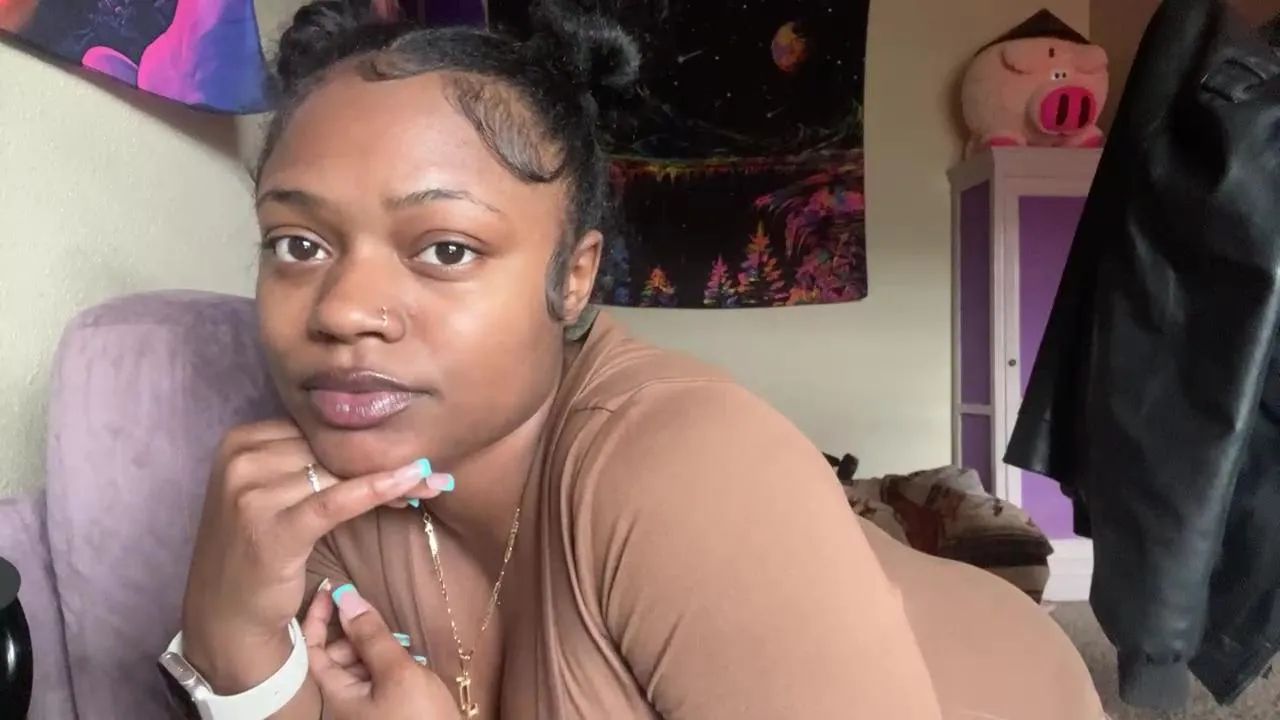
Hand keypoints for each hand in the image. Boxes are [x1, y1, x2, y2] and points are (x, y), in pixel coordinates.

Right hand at [180, 420, 451, 657]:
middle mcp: (240, 461)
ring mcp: (250, 496)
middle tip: (431, 475)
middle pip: (329, 450)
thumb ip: (309, 463)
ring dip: (388, 483)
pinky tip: (411, 485)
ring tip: (426, 489)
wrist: (226, 617)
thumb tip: (382, 443)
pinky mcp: (271, 530)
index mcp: (239, 441)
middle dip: (380, 462)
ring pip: (339, 474)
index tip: (406, 454)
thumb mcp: (274, 493)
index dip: (361, 444)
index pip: (315, 429)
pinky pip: (335, 501)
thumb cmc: (259, 551)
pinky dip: (377, 491)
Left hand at [303, 581, 457, 718]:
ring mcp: (365, 707)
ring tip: (405, 647)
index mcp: (336, 693)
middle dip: (359, 634)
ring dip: (379, 647)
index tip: (331, 587)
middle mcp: (344, 700)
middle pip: (338, 654)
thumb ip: (371, 635)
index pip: (311, 647)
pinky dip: (390, 663)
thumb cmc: (417, 719)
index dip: (317, 616)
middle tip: (388, 628)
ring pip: (361, 664)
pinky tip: (411, 662)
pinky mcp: (385, 710)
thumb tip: (346, 597)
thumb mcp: (397, 673)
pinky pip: (378, 677)